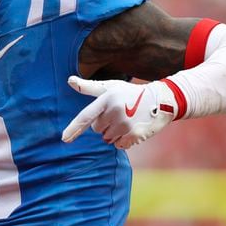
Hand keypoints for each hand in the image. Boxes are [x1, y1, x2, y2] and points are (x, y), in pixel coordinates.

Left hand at [61, 76, 176, 148]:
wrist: (160, 100)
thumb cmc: (130, 93)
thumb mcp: (110, 87)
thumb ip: (89, 87)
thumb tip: (69, 80)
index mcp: (106, 99)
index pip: (86, 116)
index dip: (74, 129)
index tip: (64, 139)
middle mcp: (115, 111)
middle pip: (97, 129)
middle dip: (104, 124)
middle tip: (119, 113)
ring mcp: (125, 124)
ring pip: (107, 138)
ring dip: (113, 132)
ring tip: (127, 119)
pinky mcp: (134, 135)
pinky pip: (118, 145)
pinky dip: (122, 140)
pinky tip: (132, 128)